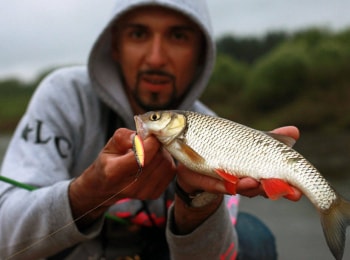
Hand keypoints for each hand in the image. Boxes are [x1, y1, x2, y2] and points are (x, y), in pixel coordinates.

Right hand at [69, 128, 175, 227]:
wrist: (106, 187)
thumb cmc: (108, 163)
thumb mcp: (109, 146)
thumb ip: (123, 137)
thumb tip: (142, 136)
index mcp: (114, 172)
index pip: (143, 156)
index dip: (151, 142)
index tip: (150, 135)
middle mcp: (130, 186)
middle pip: (157, 159)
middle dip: (157, 145)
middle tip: (150, 141)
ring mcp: (144, 193)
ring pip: (166, 165)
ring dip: (163, 153)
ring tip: (152, 151)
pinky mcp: (154, 194)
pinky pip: (170, 172)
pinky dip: (166, 162)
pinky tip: (155, 160)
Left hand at [176, 126, 301, 200]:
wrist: (197, 155)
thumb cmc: (230, 150)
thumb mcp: (252, 142)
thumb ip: (272, 139)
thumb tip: (295, 131)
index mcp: (258, 174)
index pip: (276, 183)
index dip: (287, 189)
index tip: (297, 193)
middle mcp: (244, 182)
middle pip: (259, 190)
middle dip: (270, 190)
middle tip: (282, 190)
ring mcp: (226, 182)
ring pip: (238, 188)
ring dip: (247, 187)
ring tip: (254, 182)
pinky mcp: (206, 180)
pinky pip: (215, 184)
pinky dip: (223, 184)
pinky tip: (230, 183)